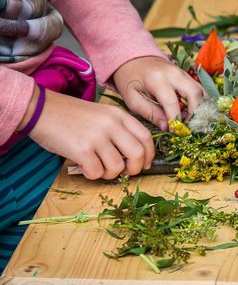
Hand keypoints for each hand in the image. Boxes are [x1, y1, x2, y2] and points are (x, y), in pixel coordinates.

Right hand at [28, 88, 154, 179]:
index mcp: (119, 115)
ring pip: (117, 167)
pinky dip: (92, 175)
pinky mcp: (81, 150)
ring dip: (110, 174)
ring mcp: (97, 137)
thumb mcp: (102, 114)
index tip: (146, 164)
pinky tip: (85, 167)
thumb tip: (135, 156)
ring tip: (98, 167)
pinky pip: (96, 172)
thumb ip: (119, 130)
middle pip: (137, 154)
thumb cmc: (71, 115)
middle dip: (135, 169)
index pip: (146, 137)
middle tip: (124, 172)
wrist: (41, 109)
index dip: (150, 154)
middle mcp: (111, 124)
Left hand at [113, 56, 204, 129]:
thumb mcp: (132, 99)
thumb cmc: (130, 79)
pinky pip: (199, 89)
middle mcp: (174, 74)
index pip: (172, 102)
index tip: (174, 131)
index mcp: (157, 79)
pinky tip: (192, 112)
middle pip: (194, 93)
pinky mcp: (186, 75)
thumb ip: (150, 112)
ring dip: (199, 108)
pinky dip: (199, 102)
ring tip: (189, 121)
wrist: (133, 58)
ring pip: (201, 91)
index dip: (175, 120)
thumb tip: (166, 126)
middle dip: (195, 113)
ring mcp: (182, 72)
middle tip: (187, 127)